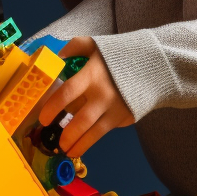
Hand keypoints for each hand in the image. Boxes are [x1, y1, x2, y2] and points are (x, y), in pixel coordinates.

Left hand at [38, 36, 133, 156]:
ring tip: (67, 151)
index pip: (67, 93)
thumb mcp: (95, 44)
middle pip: (80, 121)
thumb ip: (74, 47)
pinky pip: (106, 131)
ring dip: (78, 145)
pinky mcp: (125, 118)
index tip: (43, 119)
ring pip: (94, 133)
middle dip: (66, 135)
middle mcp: (103, 95)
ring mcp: (115, 109)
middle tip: (56, 142)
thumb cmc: (118, 55)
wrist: (153, 65)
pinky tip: (83, 145)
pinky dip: (93, 140)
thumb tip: (55, 57)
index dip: (52, 107)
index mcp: (92, 75)